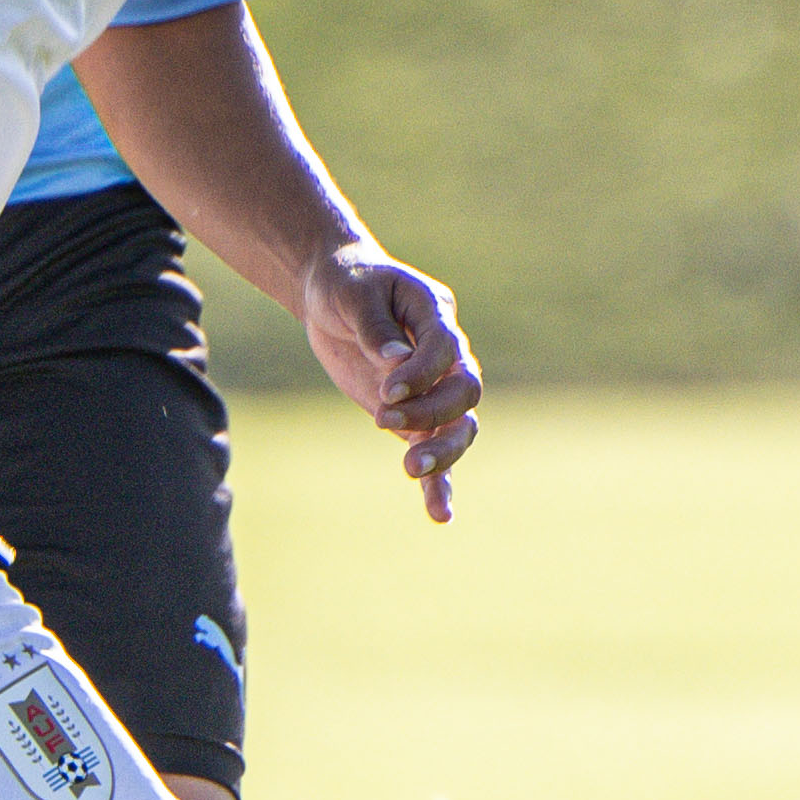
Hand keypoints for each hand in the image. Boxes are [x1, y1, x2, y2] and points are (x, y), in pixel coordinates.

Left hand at [298, 247, 480, 523]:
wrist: (335, 295)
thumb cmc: (346, 285)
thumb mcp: (353, 295)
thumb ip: (375, 327)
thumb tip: (394, 363)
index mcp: (435, 316)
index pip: (446, 350)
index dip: (422, 373)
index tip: (386, 390)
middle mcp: (446, 356)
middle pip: (465, 392)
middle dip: (433, 413)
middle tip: (384, 422)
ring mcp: (434, 388)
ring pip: (460, 427)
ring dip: (443, 452)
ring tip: (410, 471)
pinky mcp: (415, 417)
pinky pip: (435, 450)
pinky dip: (440, 483)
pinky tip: (440, 515)